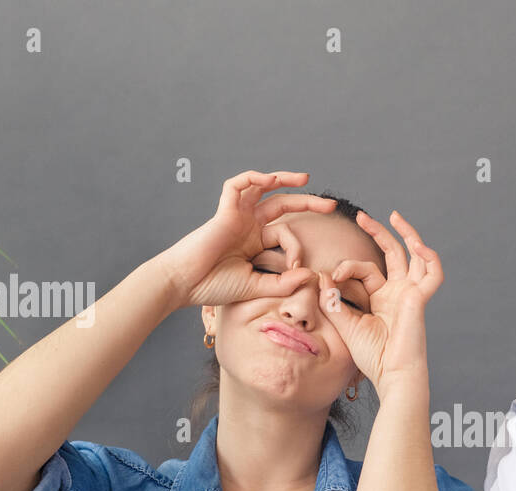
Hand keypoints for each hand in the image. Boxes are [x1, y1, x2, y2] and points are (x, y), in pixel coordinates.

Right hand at [156, 169, 339, 309]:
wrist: (185, 285)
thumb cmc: (215, 287)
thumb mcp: (258, 287)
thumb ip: (284, 283)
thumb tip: (311, 275)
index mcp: (255, 242)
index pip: (285, 234)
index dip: (296, 248)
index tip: (296, 268)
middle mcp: (247, 226)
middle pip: (281, 205)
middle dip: (307, 202)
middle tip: (331, 204)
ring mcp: (236, 216)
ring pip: (261, 188)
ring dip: (283, 179)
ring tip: (305, 178)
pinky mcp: (223, 211)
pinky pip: (236, 185)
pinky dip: (252, 178)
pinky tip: (269, 179)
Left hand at [317, 209, 441, 400]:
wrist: (391, 374)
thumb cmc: (373, 357)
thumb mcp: (345, 325)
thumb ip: (333, 302)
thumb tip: (322, 277)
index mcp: (382, 298)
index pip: (366, 269)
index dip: (346, 267)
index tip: (330, 277)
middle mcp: (399, 293)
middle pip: (393, 253)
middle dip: (378, 232)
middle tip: (361, 216)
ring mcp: (411, 294)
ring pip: (416, 256)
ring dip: (408, 234)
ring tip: (395, 216)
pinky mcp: (420, 299)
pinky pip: (433, 274)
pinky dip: (430, 257)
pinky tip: (417, 245)